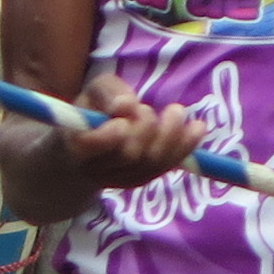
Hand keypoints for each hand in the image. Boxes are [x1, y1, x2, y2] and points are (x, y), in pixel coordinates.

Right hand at [57, 78, 202, 197]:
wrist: (86, 145)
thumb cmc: (91, 110)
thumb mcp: (94, 91)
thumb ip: (107, 91)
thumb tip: (126, 105)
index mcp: (75, 142)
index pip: (89, 145)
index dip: (107, 136)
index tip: (122, 120)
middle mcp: (95, 168)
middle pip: (129, 154)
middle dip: (145, 127)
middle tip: (147, 109)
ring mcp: (119, 180)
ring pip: (151, 162)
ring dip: (170, 134)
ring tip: (175, 112)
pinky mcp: (139, 181)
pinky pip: (164, 167)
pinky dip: (185, 146)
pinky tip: (198, 127)